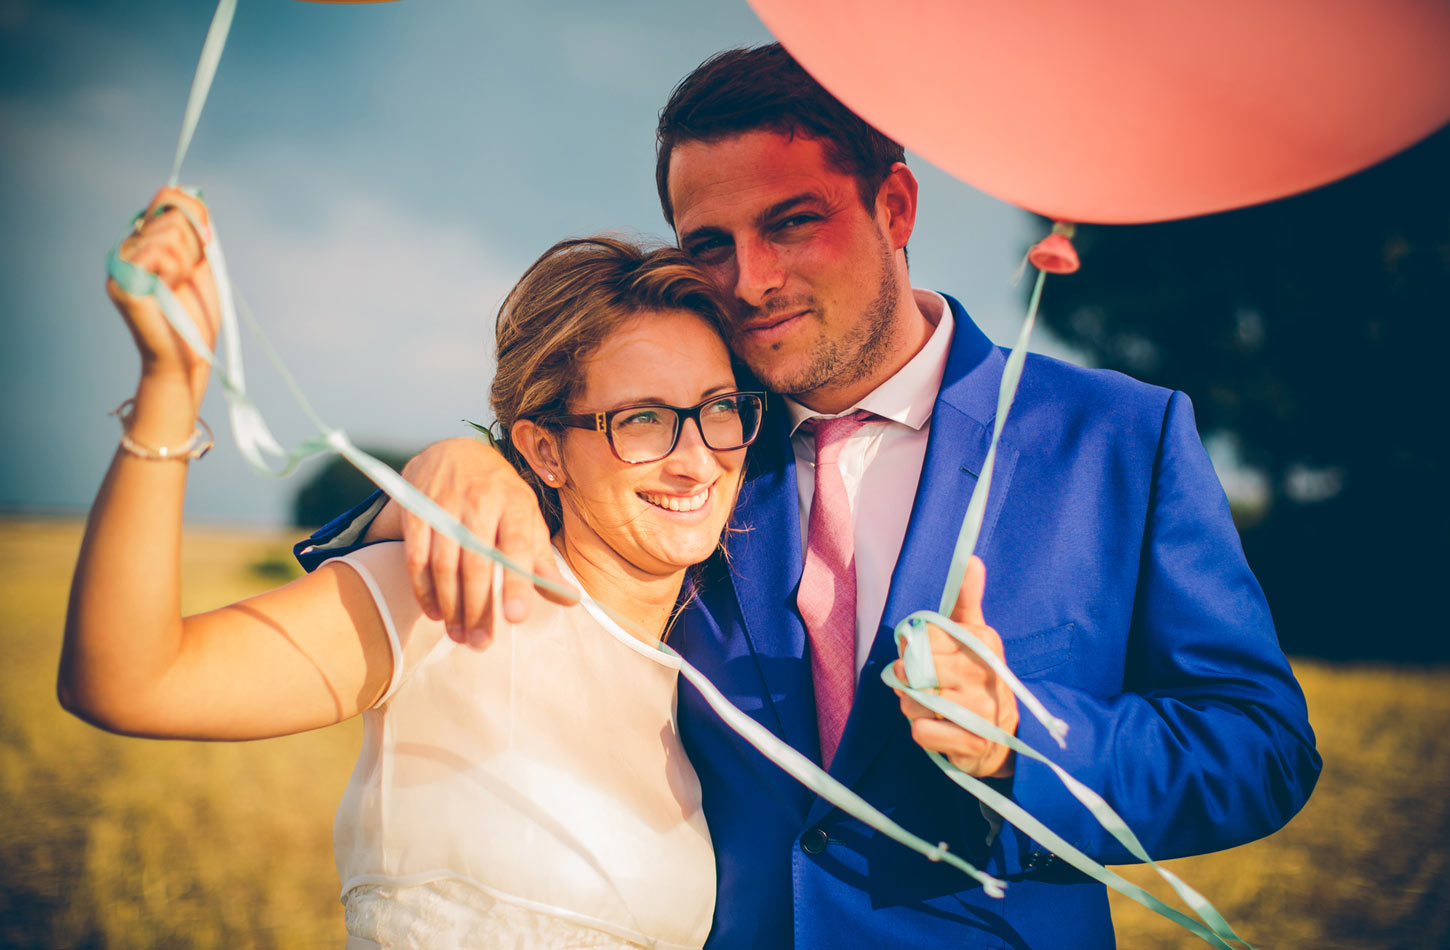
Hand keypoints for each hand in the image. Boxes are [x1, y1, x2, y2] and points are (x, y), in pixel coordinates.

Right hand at [106, 187, 217, 411]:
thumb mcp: (200, 264)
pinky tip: (167, 292)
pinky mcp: (122, 280)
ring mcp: (121, 263)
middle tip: (187, 278)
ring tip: (177, 288)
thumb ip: (193, 231)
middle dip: (194, 247)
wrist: (188, 357)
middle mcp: (128, 248)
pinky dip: (175, 273)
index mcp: (146, 241)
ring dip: (186, 264)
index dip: (194, 212)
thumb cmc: (196, 315)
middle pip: (173, 215)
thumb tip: (190, 195)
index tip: (207, 242)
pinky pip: (159, 253)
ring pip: (171, 235)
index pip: (167, 197)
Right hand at [366, 438, 576, 645]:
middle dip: (478, 607)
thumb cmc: (500, 496)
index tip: (516, 618)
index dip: (517, 582)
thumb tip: (572, 600)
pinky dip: (424, 590)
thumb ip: (543, 562)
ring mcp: (445, 504)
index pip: (518, 546)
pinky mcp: (416, 510)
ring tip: (459, 635)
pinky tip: (435, 613)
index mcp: (516, 503)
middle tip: (481, 642)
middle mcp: (481, 500)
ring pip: (444, 563)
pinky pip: (416, 557)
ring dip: (450, 605)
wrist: (454, 453)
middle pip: (477, 561)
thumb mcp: (527, 519)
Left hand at [893, 556, 1018, 777]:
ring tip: (933, 706)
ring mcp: (981, 709)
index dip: (911, 646)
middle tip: (922, 684)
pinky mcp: (972, 742)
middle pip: (913, 669)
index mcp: (983, 642)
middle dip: (907, 679)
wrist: (1006, 735)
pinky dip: (923, 731)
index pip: (924, 635)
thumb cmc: (977, 677)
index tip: (921, 653)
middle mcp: (985, 673)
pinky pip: (921, 731)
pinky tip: (942, 728)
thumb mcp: (974, 635)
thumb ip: (966, 600)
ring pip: (913, 700)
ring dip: (913, 706)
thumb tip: (972, 559)